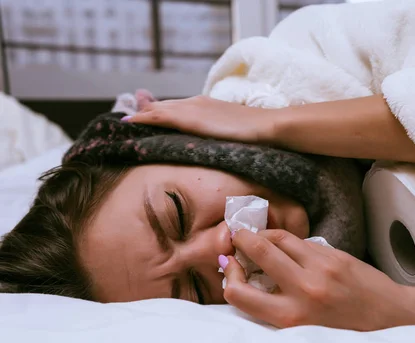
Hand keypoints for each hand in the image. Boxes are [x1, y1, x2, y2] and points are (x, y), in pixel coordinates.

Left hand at [126, 95, 276, 143]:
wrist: (267, 127)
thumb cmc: (258, 135)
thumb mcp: (237, 135)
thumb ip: (225, 136)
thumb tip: (222, 144)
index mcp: (208, 106)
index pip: (179, 109)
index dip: (160, 113)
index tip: (145, 117)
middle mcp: (197, 103)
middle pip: (166, 107)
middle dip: (147, 112)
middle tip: (127, 118)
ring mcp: (193, 108)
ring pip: (160, 109)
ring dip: (142, 115)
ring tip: (125, 121)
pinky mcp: (190, 117)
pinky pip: (160, 116)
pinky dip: (143, 118)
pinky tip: (129, 122)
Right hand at [221, 229, 414, 330]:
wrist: (390, 315)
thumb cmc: (345, 327)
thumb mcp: (305, 327)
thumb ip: (276, 304)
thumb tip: (246, 279)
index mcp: (292, 316)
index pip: (239, 293)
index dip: (229, 278)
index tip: (233, 269)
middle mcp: (305, 290)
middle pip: (259, 250)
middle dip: (242, 239)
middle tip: (237, 238)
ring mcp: (322, 268)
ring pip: (280, 238)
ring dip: (264, 234)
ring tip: (260, 238)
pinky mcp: (335, 254)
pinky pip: (302, 241)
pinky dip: (289, 241)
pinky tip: (287, 245)